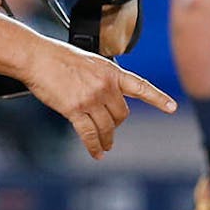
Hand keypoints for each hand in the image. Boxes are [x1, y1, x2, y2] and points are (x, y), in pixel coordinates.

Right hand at [27, 40, 176, 158]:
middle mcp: (106, 86)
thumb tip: (108, 97)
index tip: (172, 107)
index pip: (141, 86)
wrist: (38, 57)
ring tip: (106, 146)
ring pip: (107, 127)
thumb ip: (104, 79)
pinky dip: (94, 146)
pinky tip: (97, 152)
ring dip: (107, 139)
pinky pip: (89, 134)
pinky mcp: (75, 109)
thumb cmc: (59, 58)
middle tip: (111, 129)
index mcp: (112, 71)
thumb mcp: (91, 62)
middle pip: (121, 114)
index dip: (158, 98)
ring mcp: (91, 98)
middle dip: (117, 124)